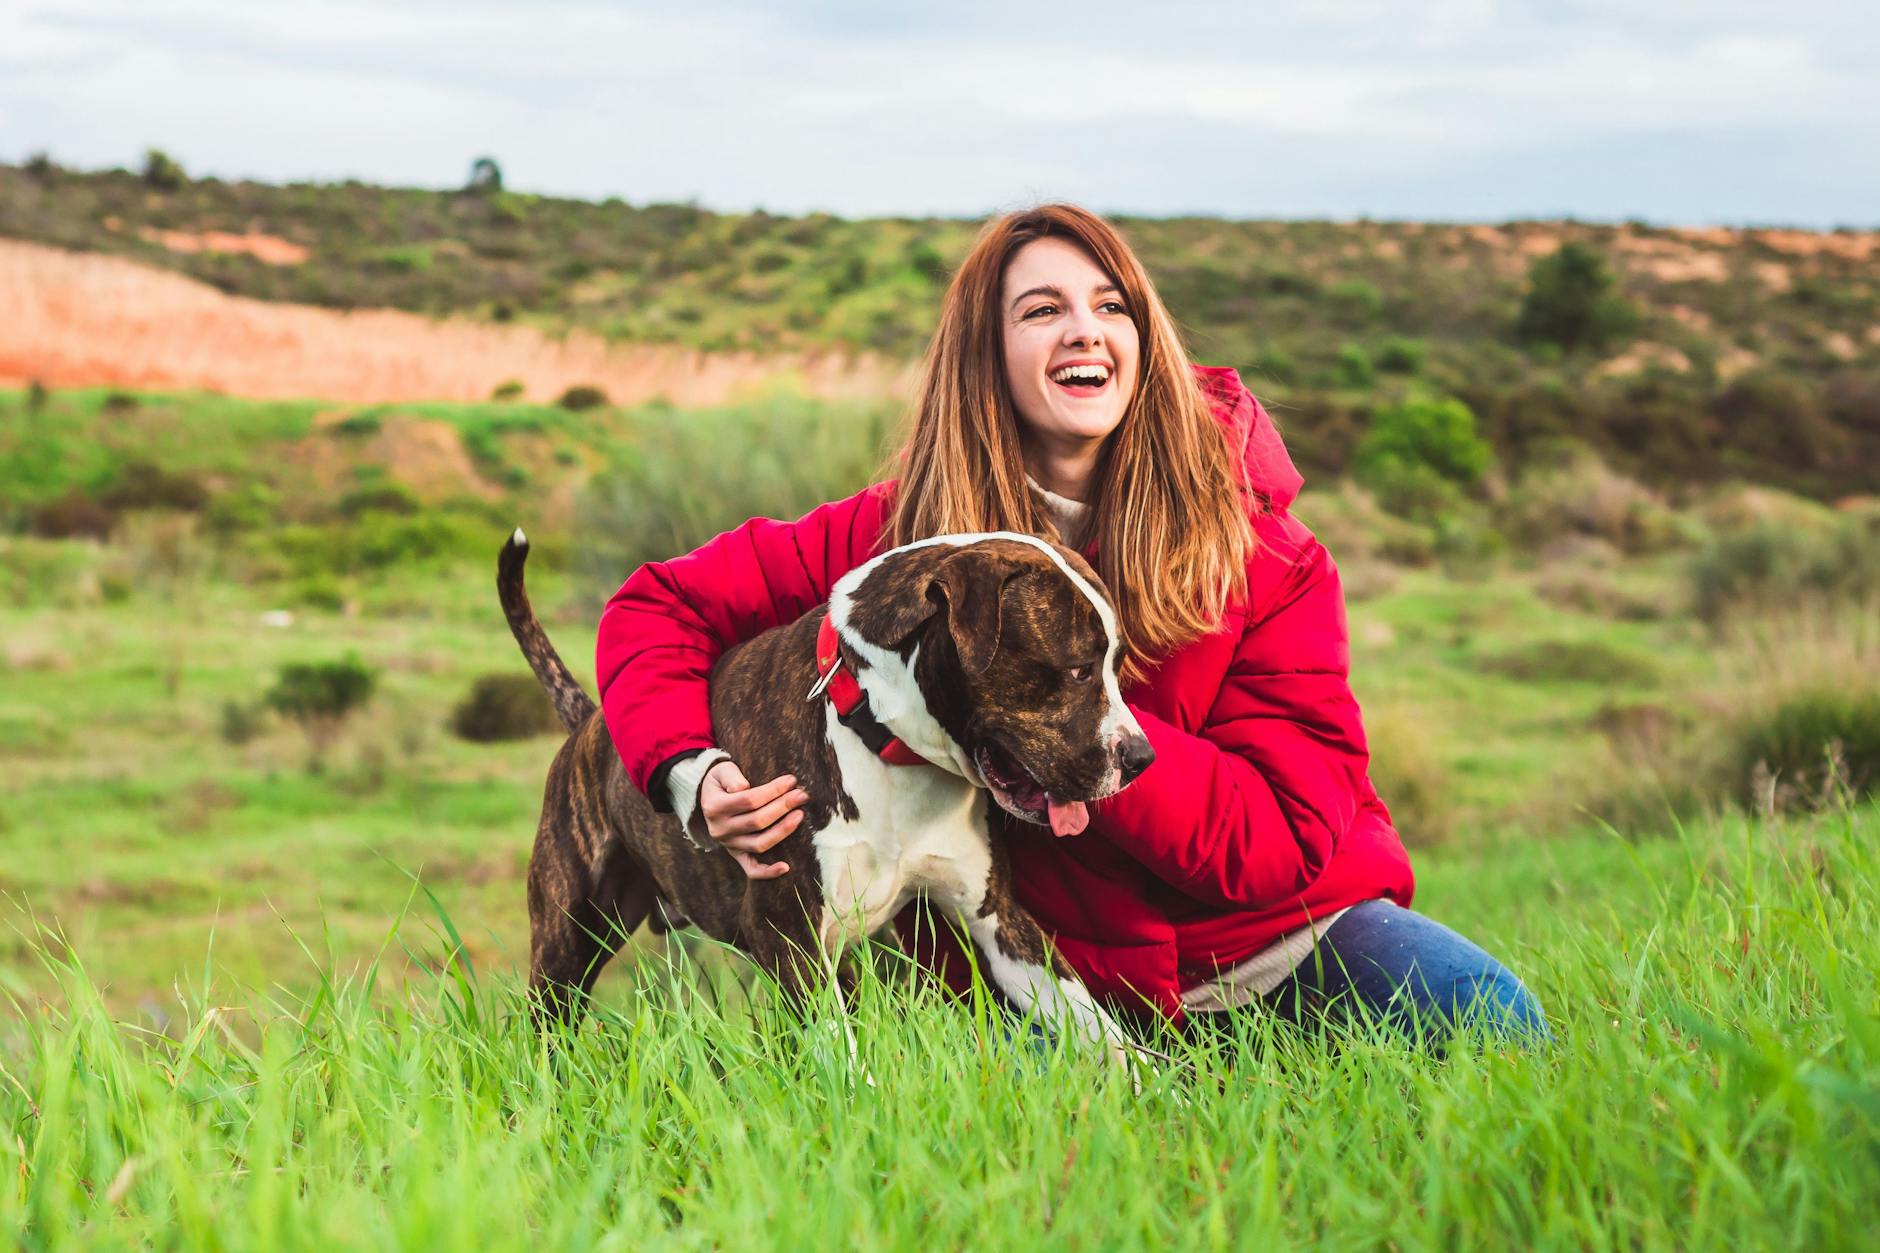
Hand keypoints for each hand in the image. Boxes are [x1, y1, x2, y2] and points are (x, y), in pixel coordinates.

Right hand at [699, 759, 809, 879]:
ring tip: (800, 815)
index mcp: (715, 807)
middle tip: (802, 795)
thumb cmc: (721, 783)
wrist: (709, 801)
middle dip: (783, 807)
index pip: (749, 800)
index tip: (791, 780)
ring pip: (759, 843)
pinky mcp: (737, 855)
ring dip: (783, 831)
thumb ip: (730, 775)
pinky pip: (751, 870)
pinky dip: (767, 872)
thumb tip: (742, 787)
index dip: (773, 790)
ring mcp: (729, 845)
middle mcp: (720, 830)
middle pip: (757, 821)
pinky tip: (786, 867)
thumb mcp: (721, 771)